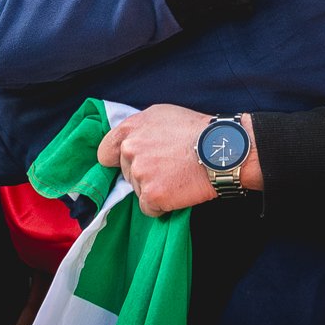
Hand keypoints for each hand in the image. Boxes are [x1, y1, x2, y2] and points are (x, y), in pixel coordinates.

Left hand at [97, 104, 258, 216]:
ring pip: (138, 190)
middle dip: (143, 174)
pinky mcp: (151, 194)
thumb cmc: (195, 130)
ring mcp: (139, 173)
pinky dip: (162, 206)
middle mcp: (130, 150)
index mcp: (129, 129)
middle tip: (168, 167)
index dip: (116, 160)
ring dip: (154, 189)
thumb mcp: (161, 115)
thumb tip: (128, 144)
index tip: (130, 165)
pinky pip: (149, 208)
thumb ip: (139, 129)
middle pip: (127, 173)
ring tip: (177, 177)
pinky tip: (177, 192)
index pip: (105, 152)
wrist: (219, 150)